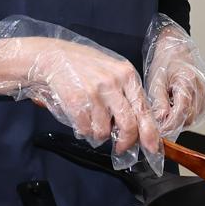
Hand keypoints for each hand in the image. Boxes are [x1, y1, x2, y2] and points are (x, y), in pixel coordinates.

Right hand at [0, 32, 161, 159]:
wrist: (53, 57)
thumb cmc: (84, 66)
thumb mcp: (112, 72)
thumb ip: (126, 94)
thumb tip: (139, 125)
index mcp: (127, 75)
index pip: (144, 110)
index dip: (149, 133)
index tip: (152, 148)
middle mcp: (113, 83)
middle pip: (129, 125)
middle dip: (126, 142)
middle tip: (121, 148)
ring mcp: (94, 93)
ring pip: (104, 131)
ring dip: (99, 135)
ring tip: (92, 125)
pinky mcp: (76, 102)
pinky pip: (85, 129)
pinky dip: (83, 131)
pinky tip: (80, 121)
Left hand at [144, 18, 204, 138]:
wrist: (177, 48)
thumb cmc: (166, 60)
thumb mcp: (157, 82)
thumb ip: (159, 104)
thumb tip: (160, 123)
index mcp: (188, 84)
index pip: (180, 114)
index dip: (168, 125)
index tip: (157, 130)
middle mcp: (201, 91)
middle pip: (187, 119)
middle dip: (172, 122)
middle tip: (158, 118)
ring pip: (192, 118)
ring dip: (178, 118)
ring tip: (167, 105)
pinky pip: (195, 113)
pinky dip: (184, 113)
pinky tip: (175, 104)